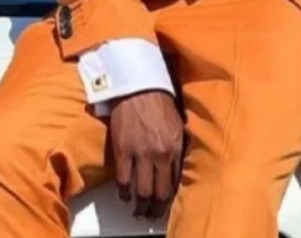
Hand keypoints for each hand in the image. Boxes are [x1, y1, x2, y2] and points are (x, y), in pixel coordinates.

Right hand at [109, 90, 183, 219]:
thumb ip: (177, 146)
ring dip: (140, 205)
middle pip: (159, 192)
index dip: (169, 197)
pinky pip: (123, 180)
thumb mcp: (177, 124)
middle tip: (152, 214)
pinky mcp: (122, 150)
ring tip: (139, 211)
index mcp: (176, 147)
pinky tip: (124, 196)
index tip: (165, 203)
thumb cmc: (159, 101)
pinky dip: (123, 192)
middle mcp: (160, 154)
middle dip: (156, 208)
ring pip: (141, 191)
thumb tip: (176, 166)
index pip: (175, 183)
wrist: (138, 85)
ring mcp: (140, 154)